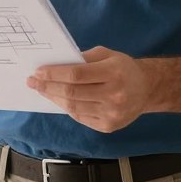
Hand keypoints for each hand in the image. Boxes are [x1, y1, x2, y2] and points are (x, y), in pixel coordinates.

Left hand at [26, 46, 150, 131]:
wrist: (147, 89)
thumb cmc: (123, 68)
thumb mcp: (107, 54)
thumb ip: (83, 59)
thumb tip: (56, 64)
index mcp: (113, 73)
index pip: (76, 75)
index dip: (54, 74)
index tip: (38, 71)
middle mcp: (113, 95)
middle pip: (72, 93)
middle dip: (48, 86)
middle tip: (32, 81)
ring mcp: (111, 114)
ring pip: (73, 107)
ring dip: (54, 98)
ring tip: (41, 90)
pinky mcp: (108, 126)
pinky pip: (80, 117)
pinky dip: (67, 108)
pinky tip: (58, 99)